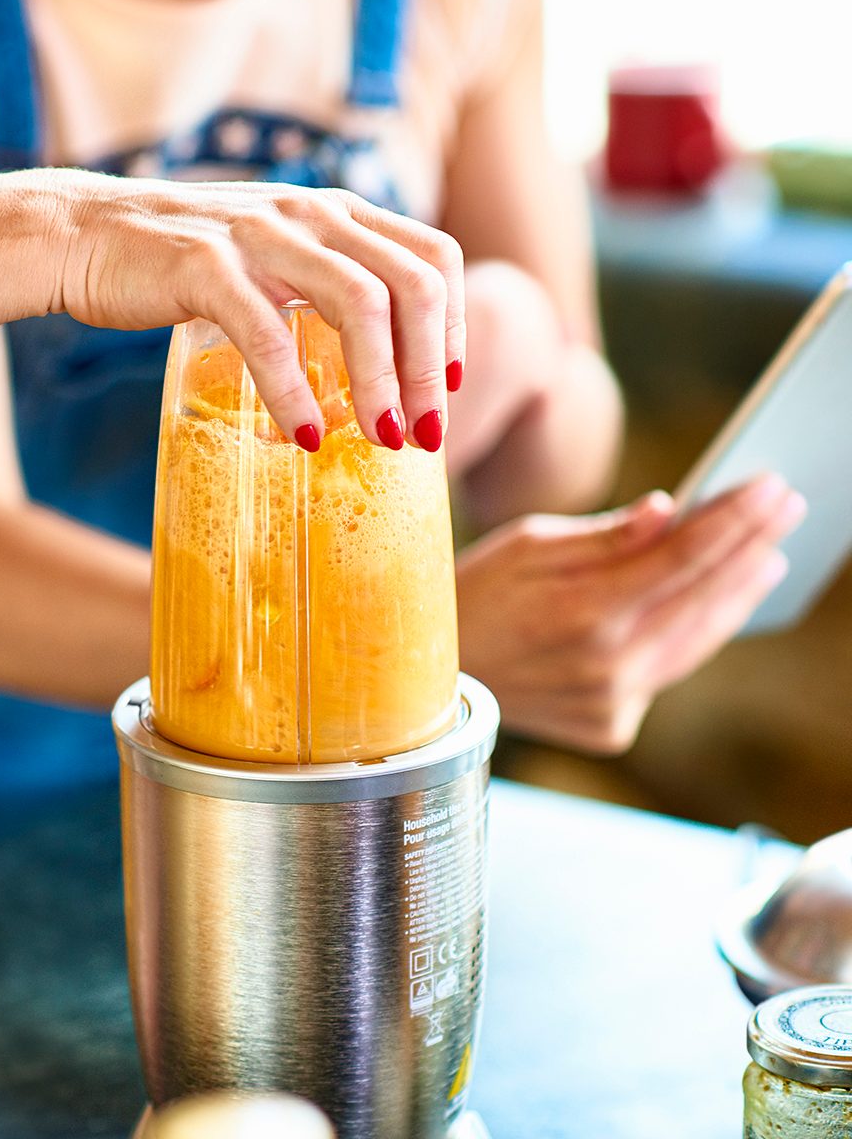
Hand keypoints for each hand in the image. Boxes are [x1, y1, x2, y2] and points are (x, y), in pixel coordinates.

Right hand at [48, 173, 463, 450]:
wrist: (85, 233)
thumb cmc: (183, 261)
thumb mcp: (272, 257)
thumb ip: (322, 285)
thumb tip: (374, 362)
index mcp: (334, 212)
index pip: (433, 256)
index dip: (454, 326)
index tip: (447, 389)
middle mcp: (310, 215)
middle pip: (412, 285)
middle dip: (429, 368)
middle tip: (425, 434)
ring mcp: (260, 237)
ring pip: (357, 304)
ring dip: (380, 382)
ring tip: (379, 439)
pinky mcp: (205, 267)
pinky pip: (269, 333)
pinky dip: (293, 390)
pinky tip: (302, 435)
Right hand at [456, 474, 806, 752]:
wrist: (428, 677)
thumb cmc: (470, 595)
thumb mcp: (523, 545)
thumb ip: (603, 536)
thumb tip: (670, 512)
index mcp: (583, 612)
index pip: (683, 557)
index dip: (735, 519)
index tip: (772, 487)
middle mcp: (606, 665)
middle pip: (703, 598)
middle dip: (751, 547)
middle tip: (787, 508)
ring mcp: (612, 703)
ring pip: (697, 642)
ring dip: (737, 595)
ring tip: (767, 557)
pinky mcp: (611, 727)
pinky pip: (668, 672)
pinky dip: (695, 635)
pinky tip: (717, 605)